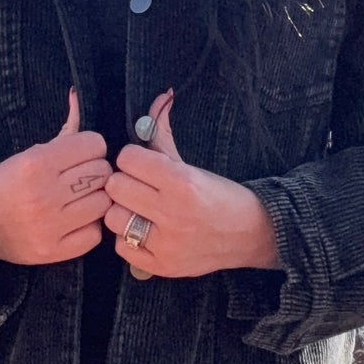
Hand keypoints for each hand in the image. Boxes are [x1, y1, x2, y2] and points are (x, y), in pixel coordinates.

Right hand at [0, 89, 111, 265]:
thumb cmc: (8, 182)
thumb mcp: (30, 153)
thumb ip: (63, 131)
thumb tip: (77, 95)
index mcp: (37, 163)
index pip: (94, 145)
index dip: (91, 148)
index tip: (82, 155)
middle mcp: (44, 194)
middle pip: (102, 173)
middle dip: (95, 172)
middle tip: (81, 178)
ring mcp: (50, 225)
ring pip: (103, 203)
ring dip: (95, 199)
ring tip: (79, 200)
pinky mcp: (54, 251)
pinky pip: (95, 233)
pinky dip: (89, 226)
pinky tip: (75, 221)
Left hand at [104, 91, 280, 280]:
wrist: (250, 234)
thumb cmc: (219, 195)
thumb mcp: (190, 164)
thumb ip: (164, 134)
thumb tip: (159, 97)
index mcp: (182, 181)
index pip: (128, 158)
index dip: (132, 158)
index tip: (142, 164)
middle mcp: (173, 213)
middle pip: (116, 186)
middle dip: (124, 182)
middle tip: (138, 186)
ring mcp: (167, 243)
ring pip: (113, 217)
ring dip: (122, 210)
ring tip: (138, 209)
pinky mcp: (162, 266)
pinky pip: (121, 247)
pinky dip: (128, 238)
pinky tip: (144, 230)